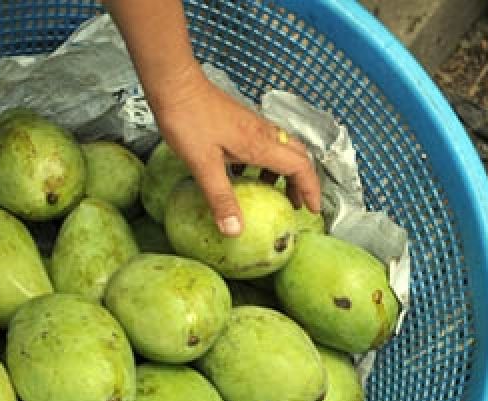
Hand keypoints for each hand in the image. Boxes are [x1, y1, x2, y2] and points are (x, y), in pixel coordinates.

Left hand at [151, 65, 321, 235]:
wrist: (175, 84)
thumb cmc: (188, 118)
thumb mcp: (203, 165)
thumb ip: (220, 198)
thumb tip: (235, 230)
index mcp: (260, 144)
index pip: (300, 167)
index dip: (311, 189)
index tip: (313, 208)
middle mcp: (262, 133)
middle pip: (297, 156)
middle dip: (302, 182)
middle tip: (298, 203)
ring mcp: (252, 125)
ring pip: (281, 149)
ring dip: (283, 172)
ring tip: (273, 192)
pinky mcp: (239, 122)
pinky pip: (263, 143)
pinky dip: (264, 162)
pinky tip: (243, 173)